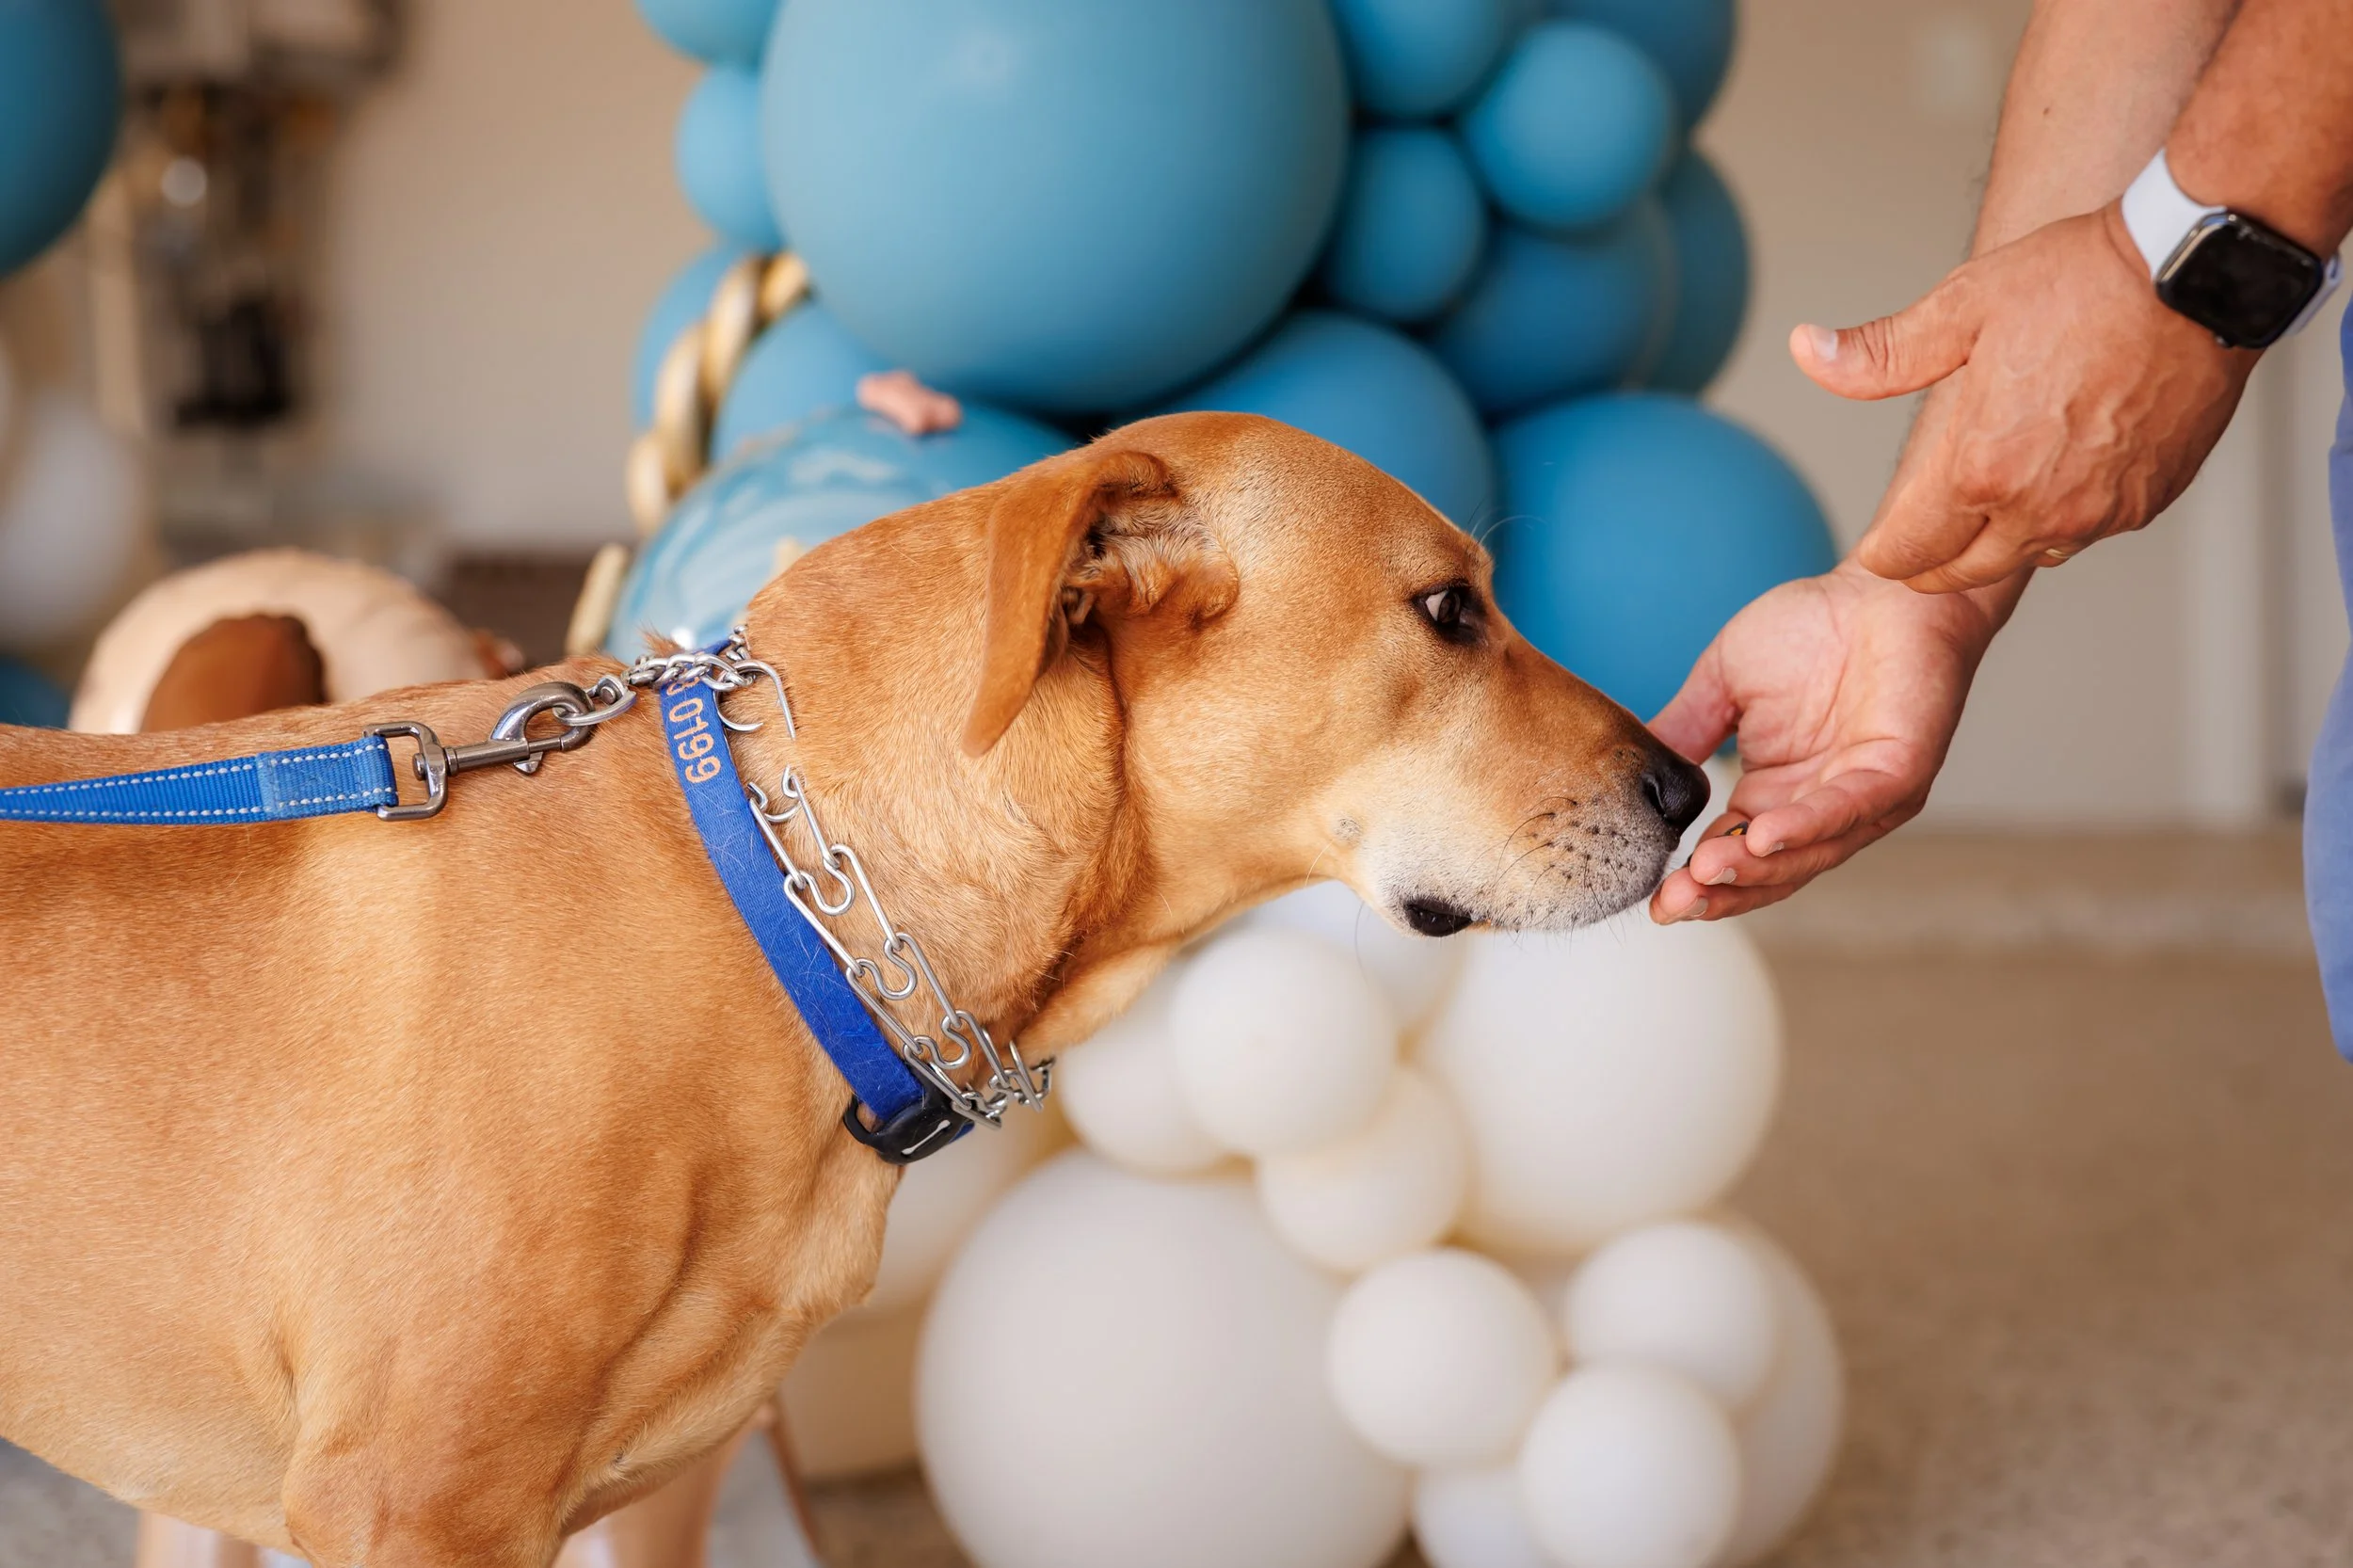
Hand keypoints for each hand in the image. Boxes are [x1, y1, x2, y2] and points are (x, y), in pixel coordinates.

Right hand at [1647, 561, 2018, 922]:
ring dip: (1756, 870)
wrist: (1885, 585)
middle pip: (1768, 872)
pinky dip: (1805, 826)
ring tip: (1704, 873)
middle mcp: (1819, 808)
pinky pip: (1848, 809)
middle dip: (1718, 893)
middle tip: (1669, 905)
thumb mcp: (1722, 683)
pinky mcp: (1900, 773)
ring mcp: (1863, 797)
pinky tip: (1761, 836)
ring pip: (1808, 853)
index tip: (1654, 902)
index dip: (1696, 883)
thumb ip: (1684, 728)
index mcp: (1776, 794)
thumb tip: (1631, 775)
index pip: (1733, 855)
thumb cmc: (1814, 627)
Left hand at [1794, 203, 2254, 593]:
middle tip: (1917, 542)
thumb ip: (1879, 354)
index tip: (1875, 546)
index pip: (1907, 553)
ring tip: (1983, 504)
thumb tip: (1805, 351)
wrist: (2196, 273)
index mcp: (1980, 470)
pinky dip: (2059, 517)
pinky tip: (2051, 478)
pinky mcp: (2146, 502)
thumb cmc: (2080, 282)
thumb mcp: (1961, 308)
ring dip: (1999, 540)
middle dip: (1931, 560)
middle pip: (1963, 571)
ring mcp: (2098, 511)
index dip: (1882, 553)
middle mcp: (2039, 507)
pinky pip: (2085, 531)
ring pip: (2027, 555)